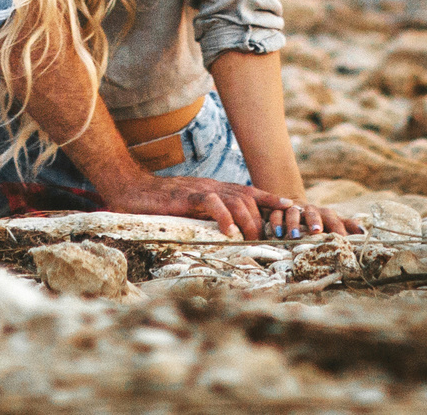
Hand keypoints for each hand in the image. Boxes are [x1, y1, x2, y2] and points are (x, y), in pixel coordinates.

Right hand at [99, 171, 303, 241]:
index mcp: (218, 190)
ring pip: (237, 200)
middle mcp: (215, 187)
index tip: (292, 208)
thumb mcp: (192, 210)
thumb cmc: (161, 205)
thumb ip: (211, 216)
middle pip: (250, 198)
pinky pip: (212, 203)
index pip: (252, 191)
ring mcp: (202, 190)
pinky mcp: (188, 196)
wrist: (134, 190)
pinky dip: (223, 216)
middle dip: (263, 218)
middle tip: (266, 240)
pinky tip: (228, 231)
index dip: (273, 198)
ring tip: (249, 238)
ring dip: (247, 220)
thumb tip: (228, 234)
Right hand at [250, 191, 357, 239]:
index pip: (333, 218)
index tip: (342, 238)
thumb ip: (346, 225)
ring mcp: (292, 209)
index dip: (338, 227)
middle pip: (313, 212)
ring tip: (295, 236)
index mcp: (323, 213)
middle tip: (317, 232)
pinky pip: (275, 215)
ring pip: (293, 213)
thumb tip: (364, 233)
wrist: (292, 204)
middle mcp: (309, 210)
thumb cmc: (316, 219)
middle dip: (315, 221)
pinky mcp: (277, 211)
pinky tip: (277, 234)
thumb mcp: (331, 220)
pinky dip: (275, 223)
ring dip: (294, 224)